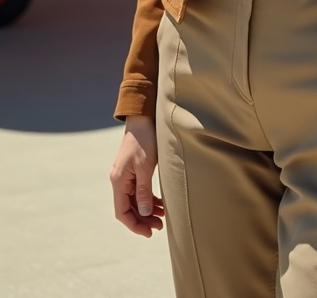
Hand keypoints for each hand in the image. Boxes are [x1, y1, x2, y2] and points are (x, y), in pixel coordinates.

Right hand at [110, 116, 164, 237]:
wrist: (143, 118)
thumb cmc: (145, 140)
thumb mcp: (145, 166)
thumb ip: (144, 191)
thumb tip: (145, 214)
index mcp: (119, 181)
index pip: (122, 212)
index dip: (134, 225)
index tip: (149, 233)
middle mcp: (120, 180)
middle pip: (128, 208)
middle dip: (143, 220)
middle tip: (160, 226)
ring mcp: (126, 175)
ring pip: (135, 201)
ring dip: (147, 211)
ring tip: (162, 217)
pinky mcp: (134, 170)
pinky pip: (139, 191)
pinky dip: (149, 199)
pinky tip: (160, 204)